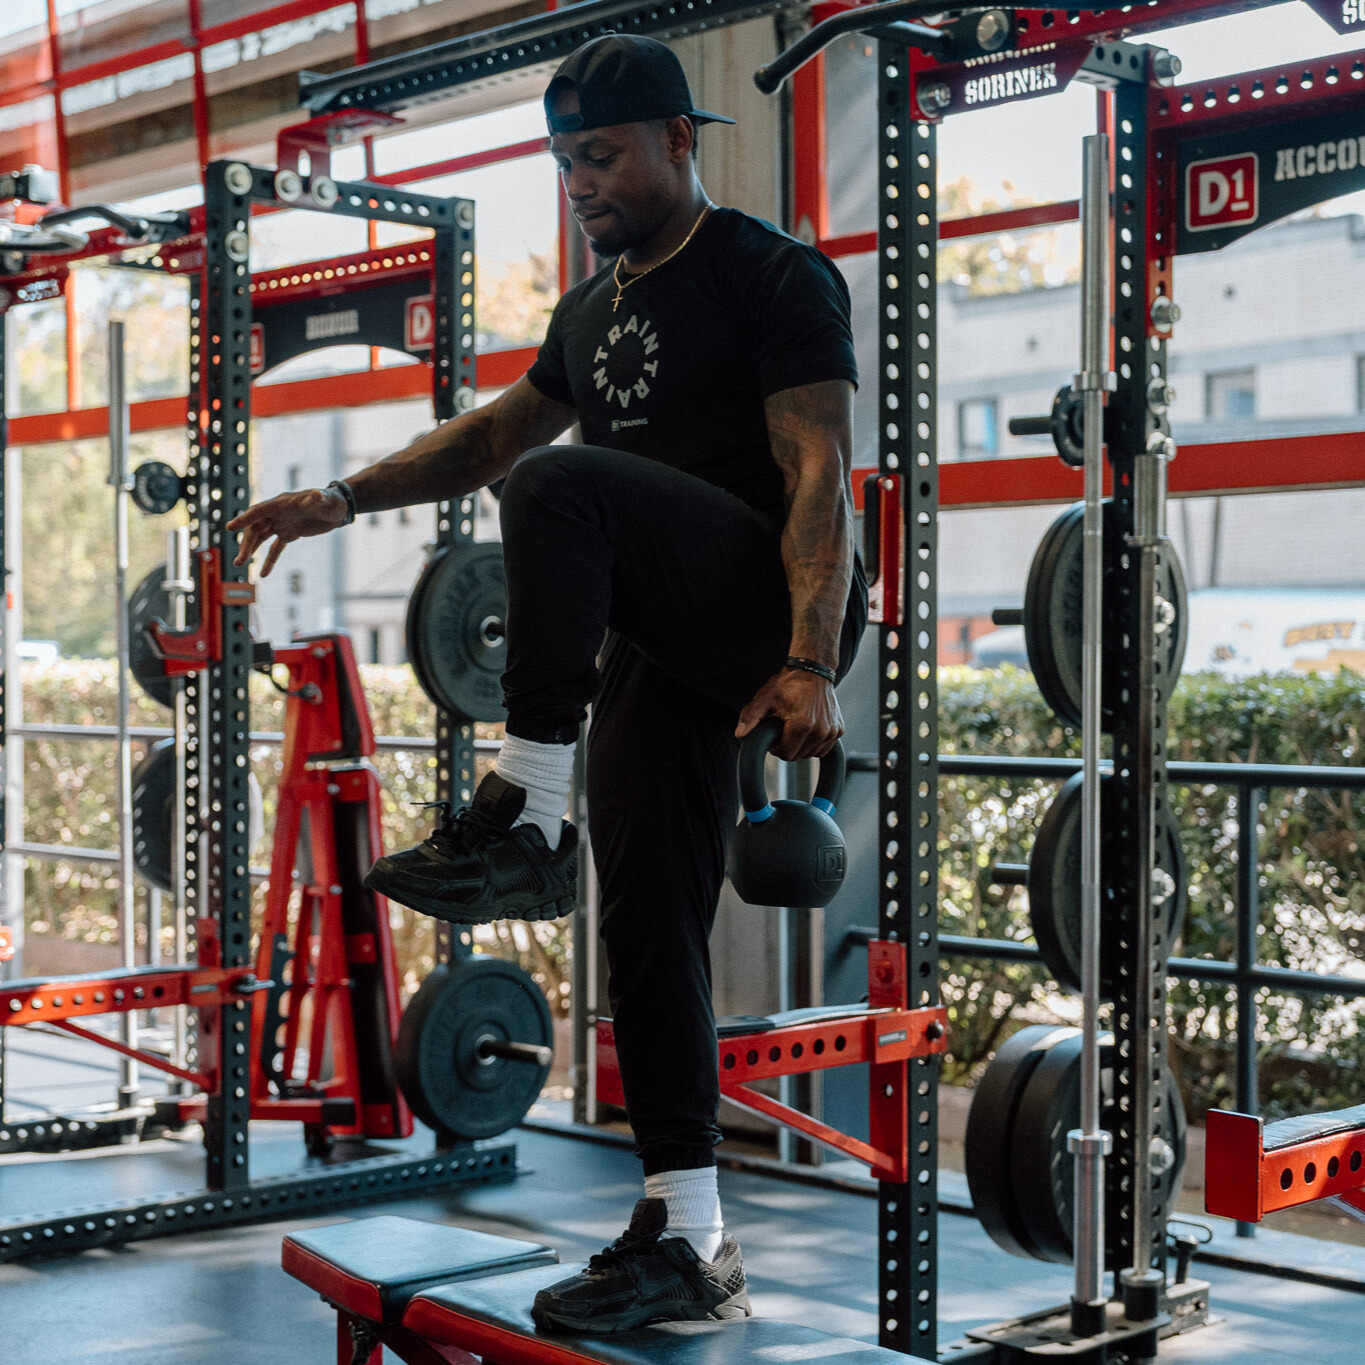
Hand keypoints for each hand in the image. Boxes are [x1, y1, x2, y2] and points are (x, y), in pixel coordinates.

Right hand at [227, 487, 349, 576]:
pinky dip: (269, 560)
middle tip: (240, 559)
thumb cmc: (331, 500)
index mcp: (282, 503)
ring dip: (251, 550)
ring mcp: (282, 523)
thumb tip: (318, 495)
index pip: (259, 511)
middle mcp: (278, 513)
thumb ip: (319, 499)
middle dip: (247, 543)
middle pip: (256, 527)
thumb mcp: (326, 500)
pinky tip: (263, 573)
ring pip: (261, 537)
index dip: (245, 519)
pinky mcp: (290, 534)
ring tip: (240, 564)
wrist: (338, 508)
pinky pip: (275, 548)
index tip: (231, 527)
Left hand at [735, 667, 843, 761]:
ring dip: (802, 746)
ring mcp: (832, 731)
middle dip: (788, 747)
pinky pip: (824, 748)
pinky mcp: (839, 730)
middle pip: (799, 756)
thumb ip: (751, 717)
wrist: (812, 669)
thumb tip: (740, 734)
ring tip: (795, 728)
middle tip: (783, 730)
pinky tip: (807, 731)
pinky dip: (815, 744)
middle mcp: (820, 730)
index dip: (777, 748)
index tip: (775, 736)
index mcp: (802, 725)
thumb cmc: (789, 683)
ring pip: (811, 754)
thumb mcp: (765, 699)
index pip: (787, 754)